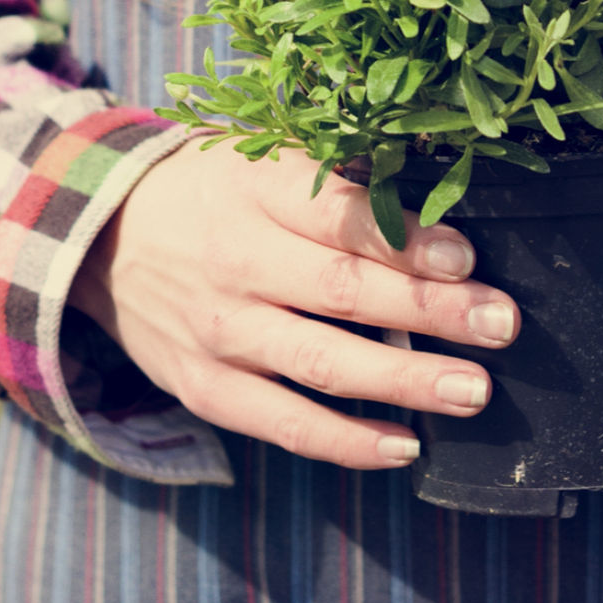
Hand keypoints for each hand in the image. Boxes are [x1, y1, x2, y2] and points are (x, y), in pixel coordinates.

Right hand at [77, 142, 520, 469]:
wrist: (102, 235)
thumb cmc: (213, 190)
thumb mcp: (263, 158)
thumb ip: (340, 182)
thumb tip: (438, 218)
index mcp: (254, 192)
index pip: (337, 217)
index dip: (405, 239)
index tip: (466, 256)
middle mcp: (235, 264)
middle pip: (343, 292)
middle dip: (432, 311)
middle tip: (500, 325)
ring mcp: (219, 332)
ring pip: (322, 365)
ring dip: (405, 380)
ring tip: (472, 390)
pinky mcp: (206, 388)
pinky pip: (284, 424)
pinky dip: (346, 440)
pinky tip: (404, 444)